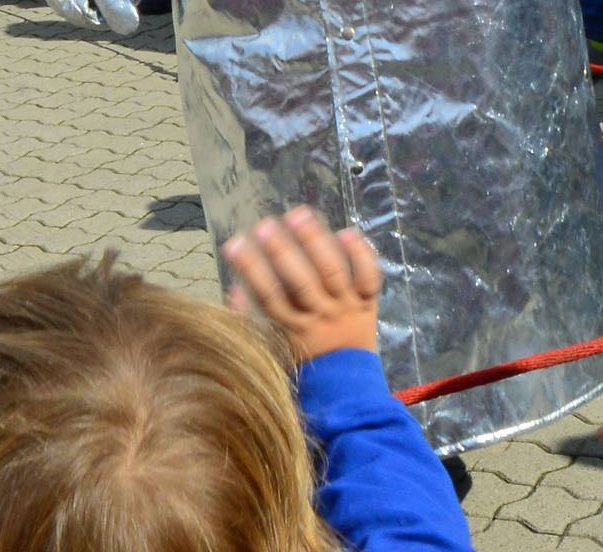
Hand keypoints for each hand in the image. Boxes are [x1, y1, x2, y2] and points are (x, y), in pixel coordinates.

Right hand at [221, 206, 382, 360]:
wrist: (348, 387)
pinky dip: (361, 254)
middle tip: (264, 225)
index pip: (268, 296)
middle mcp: (320, 316)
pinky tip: (346, 231)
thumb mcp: (273, 349)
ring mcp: (347, 307)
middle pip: (300, 282)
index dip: (250, 269)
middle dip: (281, 252)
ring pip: (332, 272)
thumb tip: (234, 290)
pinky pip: (368, 277)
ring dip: (315, 241)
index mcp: (293, 330)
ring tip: (298, 214)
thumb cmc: (305, 363)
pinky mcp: (369, 303)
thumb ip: (253, 321)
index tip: (234, 243)